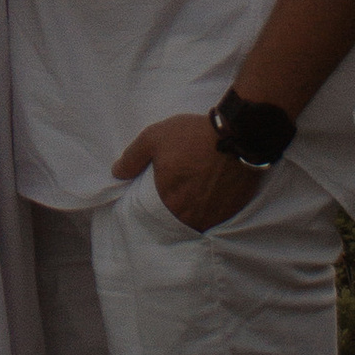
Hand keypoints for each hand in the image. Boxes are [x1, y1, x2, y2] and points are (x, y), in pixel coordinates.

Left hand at [112, 113, 258, 231]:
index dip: (160, 204)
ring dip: (198, 211)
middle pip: (180, 219)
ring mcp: (215, 215)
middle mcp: (191, 215)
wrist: (238, 134)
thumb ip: (132, 157)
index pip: (157, 215)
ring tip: (199, 193)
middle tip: (183, 192)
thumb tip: (116, 173)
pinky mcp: (234, 210)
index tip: (165, 194)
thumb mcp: (154, 138)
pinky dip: (215, 208)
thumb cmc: (194, 136)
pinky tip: (216, 193)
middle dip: (179, 209)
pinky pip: (219, 216)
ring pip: (200, 220)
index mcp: (169, 202)